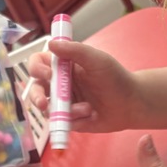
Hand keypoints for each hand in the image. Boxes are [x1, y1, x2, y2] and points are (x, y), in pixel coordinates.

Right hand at [26, 38, 141, 132]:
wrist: (131, 103)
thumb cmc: (115, 77)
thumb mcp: (96, 59)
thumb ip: (75, 50)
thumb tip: (51, 43)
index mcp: (63, 67)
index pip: (39, 64)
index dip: (36, 68)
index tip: (46, 74)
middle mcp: (59, 85)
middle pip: (35, 89)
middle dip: (36, 97)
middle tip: (42, 103)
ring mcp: (63, 104)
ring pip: (47, 109)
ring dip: (66, 110)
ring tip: (87, 108)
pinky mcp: (70, 120)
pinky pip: (62, 122)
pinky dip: (75, 119)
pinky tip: (91, 115)